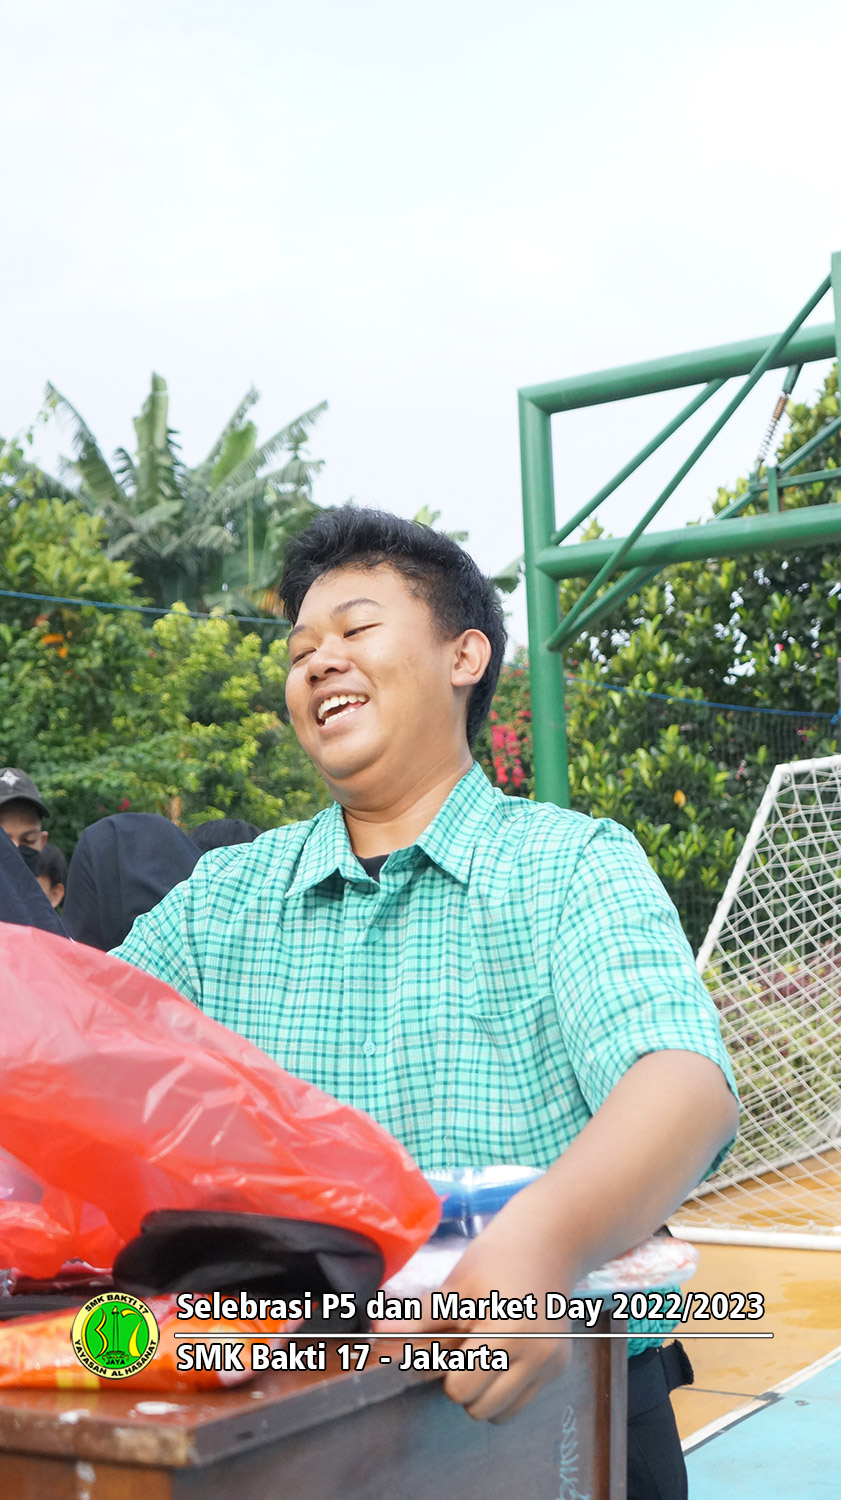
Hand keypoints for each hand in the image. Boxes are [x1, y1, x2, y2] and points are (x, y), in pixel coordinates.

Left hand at [373, 1196, 572, 1423]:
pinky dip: (507, 1389)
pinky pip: (523, 1402)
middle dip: (464, 1384)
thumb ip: (419, 1319)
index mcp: (507, 1332)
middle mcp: (535, 1355)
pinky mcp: (560, 1367)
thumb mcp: (455, 1286)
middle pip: (480, 1408)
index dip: (445, 1369)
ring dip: (485, 1393)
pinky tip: (503, 1356)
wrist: (547, 1241)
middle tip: (463, 1348)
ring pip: (502, 1413)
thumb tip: (375, 1333)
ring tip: (482, 1353)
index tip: (446, 1344)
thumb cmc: (495, 1258)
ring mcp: (551, 1363)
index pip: (461, 1387)